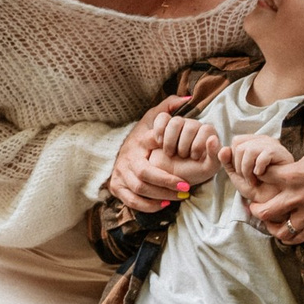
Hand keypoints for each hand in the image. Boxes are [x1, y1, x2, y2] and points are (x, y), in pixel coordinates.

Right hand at [108, 96, 216, 211]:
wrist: (116, 150)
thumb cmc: (141, 136)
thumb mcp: (151, 118)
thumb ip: (168, 107)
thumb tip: (187, 98)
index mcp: (137, 142)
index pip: (150, 147)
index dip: (166, 163)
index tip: (184, 165)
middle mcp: (127, 159)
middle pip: (144, 175)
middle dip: (166, 182)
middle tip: (186, 187)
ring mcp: (120, 174)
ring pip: (139, 189)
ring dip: (160, 195)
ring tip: (180, 196)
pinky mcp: (116, 187)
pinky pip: (132, 201)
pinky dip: (148, 205)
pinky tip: (164, 205)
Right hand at [154, 113, 221, 188]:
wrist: (170, 175)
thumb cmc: (191, 172)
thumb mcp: (207, 169)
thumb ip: (215, 155)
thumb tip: (213, 139)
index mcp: (208, 134)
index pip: (206, 130)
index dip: (198, 145)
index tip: (194, 157)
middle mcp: (195, 126)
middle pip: (191, 126)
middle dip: (184, 146)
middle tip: (182, 156)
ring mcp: (180, 123)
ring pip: (176, 122)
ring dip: (170, 141)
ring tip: (170, 153)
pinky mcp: (165, 124)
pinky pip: (162, 118)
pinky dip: (160, 131)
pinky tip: (160, 143)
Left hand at [221, 132, 292, 192]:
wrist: (272, 200)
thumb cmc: (257, 186)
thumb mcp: (237, 175)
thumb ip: (227, 162)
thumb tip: (223, 149)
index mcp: (253, 142)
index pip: (236, 142)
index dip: (234, 159)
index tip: (242, 173)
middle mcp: (262, 140)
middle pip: (240, 146)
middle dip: (240, 167)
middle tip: (248, 179)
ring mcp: (272, 144)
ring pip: (249, 150)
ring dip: (248, 170)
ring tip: (254, 180)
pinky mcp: (279, 152)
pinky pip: (261, 156)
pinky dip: (258, 169)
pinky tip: (263, 175)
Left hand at [242, 148, 303, 243]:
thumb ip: (290, 165)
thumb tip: (274, 164)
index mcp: (293, 176)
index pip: (263, 176)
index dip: (258, 175)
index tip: (258, 177)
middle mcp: (297, 196)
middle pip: (264, 211)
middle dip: (255, 209)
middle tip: (255, 207)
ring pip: (281, 231)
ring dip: (272, 227)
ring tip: (270, 221)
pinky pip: (300, 237)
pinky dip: (290, 237)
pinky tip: (285, 232)